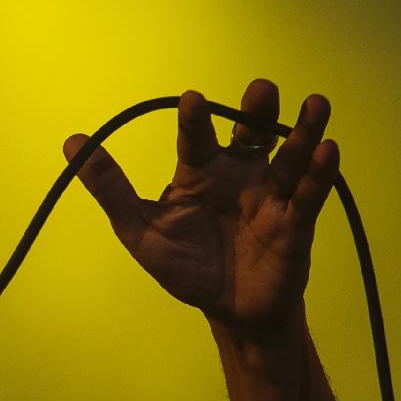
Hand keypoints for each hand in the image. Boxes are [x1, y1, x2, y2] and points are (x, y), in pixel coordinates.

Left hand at [63, 79, 340, 342]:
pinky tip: (328, 149)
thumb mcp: (140, 229)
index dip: (195, 120)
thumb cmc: (185, 266)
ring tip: (314, 105)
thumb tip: (72, 142)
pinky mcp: (295, 222)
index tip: (192, 100)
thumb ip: (111, 189)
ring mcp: (270, 196)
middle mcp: (239, 175)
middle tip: (262, 89)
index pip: (197, 139)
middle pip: (250, 135)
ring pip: (288, 157)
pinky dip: (319, 172)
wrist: (228, 311)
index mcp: (200, 174)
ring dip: (302, 132)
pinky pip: (309, 194)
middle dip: (257, 111)